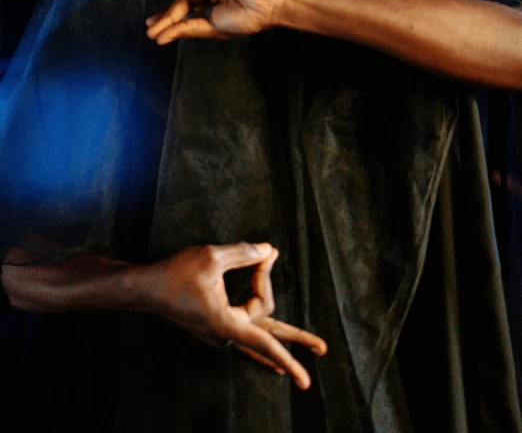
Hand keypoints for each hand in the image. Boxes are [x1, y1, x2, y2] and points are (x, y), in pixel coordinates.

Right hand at [133, 241, 326, 388]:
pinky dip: (264, 342)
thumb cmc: (175, 273)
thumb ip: (244, 253)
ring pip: (258, 329)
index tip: (290, 321)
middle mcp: (225, 334)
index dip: (285, 334)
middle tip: (323, 348)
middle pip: (267, 325)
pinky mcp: (216, 326)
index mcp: (226, 323)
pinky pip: (247, 335)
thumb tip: (270, 250)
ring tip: (311, 348)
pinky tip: (274, 361)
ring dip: (283, 333)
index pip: (266, 336)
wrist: (145, 288)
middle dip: (297, 339)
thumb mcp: (212, 256)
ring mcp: (220, 333)